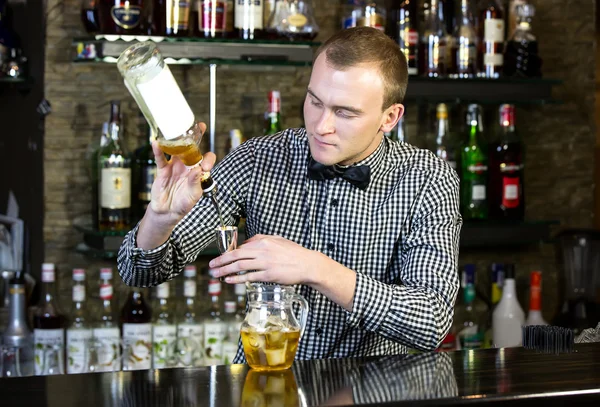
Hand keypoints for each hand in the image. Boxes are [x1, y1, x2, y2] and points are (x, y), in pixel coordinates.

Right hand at [149, 122, 215, 225]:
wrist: (167, 211)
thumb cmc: (183, 203)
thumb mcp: (193, 196)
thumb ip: (195, 183)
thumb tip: (198, 170)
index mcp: (198, 171)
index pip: (206, 159)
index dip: (208, 158)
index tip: (205, 165)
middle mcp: (187, 166)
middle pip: (192, 148)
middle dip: (196, 137)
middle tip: (200, 126)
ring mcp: (175, 166)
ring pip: (176, 149)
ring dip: (177, 139)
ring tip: (178, 128)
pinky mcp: (163, 169)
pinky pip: (161, 158)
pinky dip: (158, 150)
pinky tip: (156, 143)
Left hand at [209, 235, 327, 285]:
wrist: (307, 264)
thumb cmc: (293, 253)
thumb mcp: (278, 240)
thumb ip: (262, 240)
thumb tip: (248, 243)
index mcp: (263, 241)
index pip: (241, 247)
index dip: (228, 253)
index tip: (221, 258)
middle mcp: (262, 251)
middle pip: (236, 255)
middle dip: (221, 260)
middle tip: (212, 265)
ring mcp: (265, 263)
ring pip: (239, 266)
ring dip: (225, 270)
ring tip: (216, 274)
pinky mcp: (268, 275)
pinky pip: (249, 277)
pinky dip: (236, 279)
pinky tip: (229, 280)